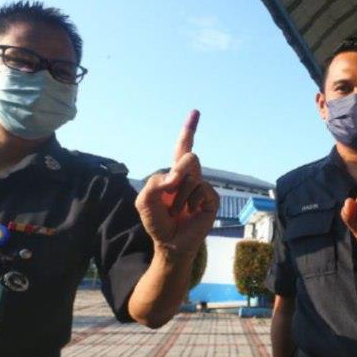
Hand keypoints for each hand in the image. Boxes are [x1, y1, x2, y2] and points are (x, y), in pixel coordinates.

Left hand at [135, 110, 218, 256]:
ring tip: (177, 211)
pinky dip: (192, 202)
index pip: (182, 148)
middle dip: (179, 172)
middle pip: (188, 158)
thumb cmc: (157, 221)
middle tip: (171, 191)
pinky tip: (190, 213)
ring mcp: (202, 188)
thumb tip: (177, 177)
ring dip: (179, 197)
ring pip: (192, 177)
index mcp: (174, 174)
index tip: (195, 112)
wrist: (170, 243)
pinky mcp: (211, 199)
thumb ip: (154, 183)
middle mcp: (190, 177)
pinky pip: (202, 190)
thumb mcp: (144, 201)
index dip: (189, 130)